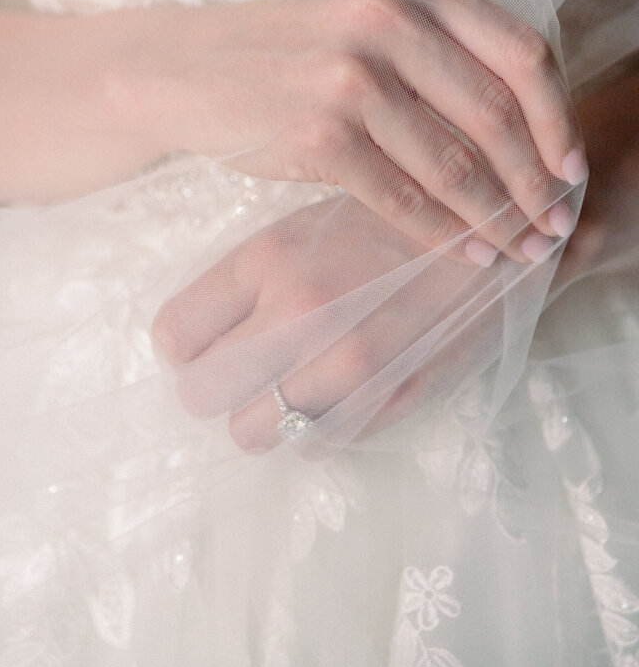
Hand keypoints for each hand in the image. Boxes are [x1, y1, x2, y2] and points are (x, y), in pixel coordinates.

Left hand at [152, 193, 553, 450]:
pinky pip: (317, 444)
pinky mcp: (387, 398)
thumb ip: (250, 278)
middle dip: (214, 390)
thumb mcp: (307, 225)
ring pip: (252, 434)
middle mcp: (296, 312)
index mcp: (268, 258)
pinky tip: (338, 393)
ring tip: (291, 388)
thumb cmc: (390, 222)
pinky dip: (318, 429)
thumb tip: (198, 336)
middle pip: (200, 394)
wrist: (491, 230)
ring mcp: (343, 363)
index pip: (175, 333)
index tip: (203, 346)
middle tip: (241, 375)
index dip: (184, 349)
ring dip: (263, 418)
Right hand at [159, 0, 584, 263]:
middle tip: (557, 223)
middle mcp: (388, 20)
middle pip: (499, 112)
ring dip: (499, 217)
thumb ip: (441, 50)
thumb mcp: (366, 17)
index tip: (572, 167)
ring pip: (456, 163)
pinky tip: (466, 253)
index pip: (522, 52)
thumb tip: (528, 132)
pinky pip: (403, 198)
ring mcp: (352, 75)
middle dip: (539, 181)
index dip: (559, 118)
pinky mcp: (320, 132)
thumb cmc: (288, 51)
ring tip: (521, 249)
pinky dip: (444, 233)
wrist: (186, 70)